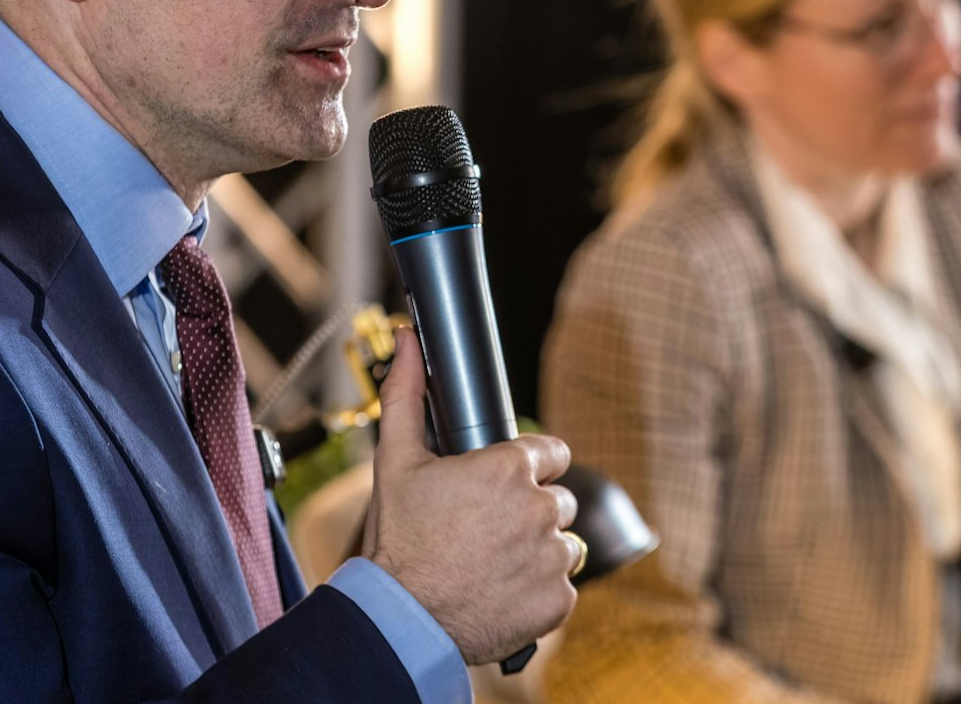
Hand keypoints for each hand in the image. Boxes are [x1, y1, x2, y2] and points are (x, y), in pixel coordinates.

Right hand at [359, 325, 579, 663]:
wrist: (401, 620)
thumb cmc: (398, 540)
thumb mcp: (396, 461)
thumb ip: (407, 395)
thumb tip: (407, 341)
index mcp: (509, 469)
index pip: (551, 453)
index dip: (527, 468)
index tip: (502, 488)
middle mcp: (540, 508)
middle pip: (557, 500)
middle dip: (530, 511)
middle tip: (486, 531)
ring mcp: (553, 557)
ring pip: (565, 543)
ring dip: (538, 551)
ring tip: (493, 563)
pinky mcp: (559, 600)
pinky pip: (562, 587)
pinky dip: (539, 591)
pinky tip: (503, 591)